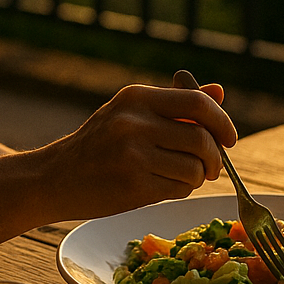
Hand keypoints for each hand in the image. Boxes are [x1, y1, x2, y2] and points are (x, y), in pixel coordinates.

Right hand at [45, 77, 236, 219]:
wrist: (55, 177)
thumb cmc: (99, 144)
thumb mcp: (131, 113)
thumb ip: (175, 103)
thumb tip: (219, 92)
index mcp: (137, 96)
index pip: (197, 103)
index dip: (222, 121)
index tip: (229, 138)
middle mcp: (135, 121)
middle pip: (201, 138)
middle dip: (216, 157)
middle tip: (212, 167)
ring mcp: (133, 154)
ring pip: (195, 167)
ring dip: (199, 177)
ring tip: (184, 177)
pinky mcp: (133, 185)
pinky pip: (180, 189)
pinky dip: (182, 190)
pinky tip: (165, 186)